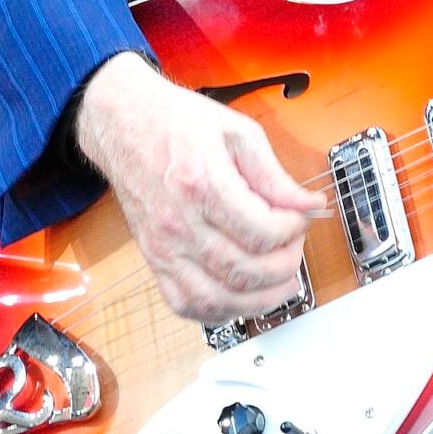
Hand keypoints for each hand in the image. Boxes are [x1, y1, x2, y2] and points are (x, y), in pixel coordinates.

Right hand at [75, 52, 325, 322]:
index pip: (260, 231)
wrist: (124, 123)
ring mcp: (162, 246)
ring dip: (258, 301)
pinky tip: (242, 296)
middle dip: (284, 265)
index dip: (293, 229)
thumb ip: (273, 174)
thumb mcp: (237, 131)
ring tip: (282, 282)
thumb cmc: (177, 122)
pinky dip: (219, 311)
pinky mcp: (154, 259)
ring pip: (215, 299)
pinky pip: (185, 304)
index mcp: (201, 184)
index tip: (302, 216)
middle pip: (242, 270)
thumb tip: (308, 204)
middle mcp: (178, 222)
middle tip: (295, 245)